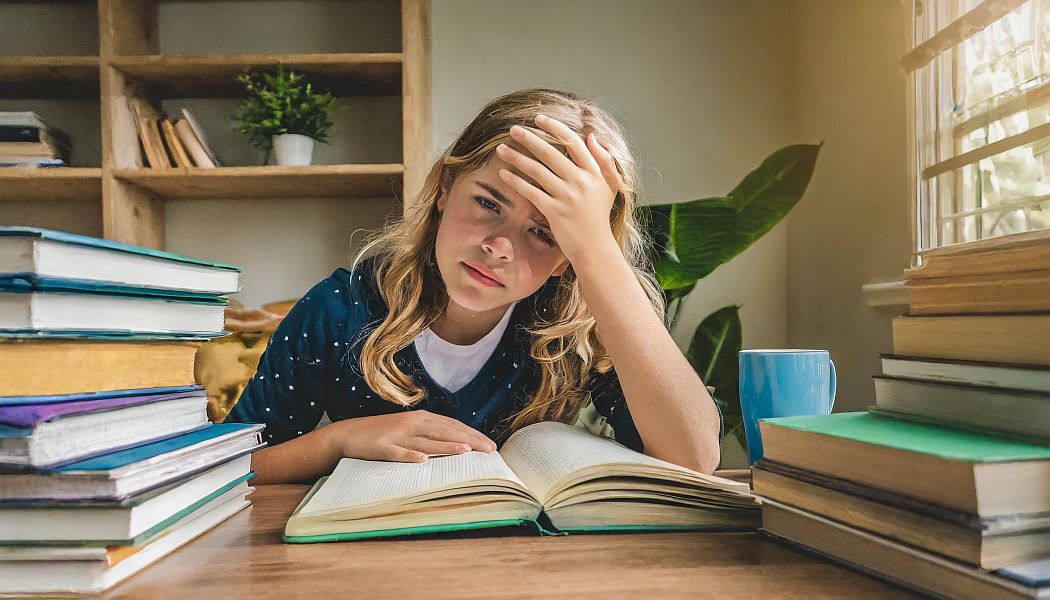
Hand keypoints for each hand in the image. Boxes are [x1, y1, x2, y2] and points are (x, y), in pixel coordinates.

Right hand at [329, 410, 497, 462]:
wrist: (349, 434)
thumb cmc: (384, 434)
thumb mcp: (410, 430)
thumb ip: (432, 435)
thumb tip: (459, 443)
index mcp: (421, 419)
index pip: (453, 426)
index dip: (473, 434)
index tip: (491, 445)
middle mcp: (412, 424)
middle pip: (445, 432)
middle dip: (469, 440)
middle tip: (489, 450)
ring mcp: (397, 435)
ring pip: (426, 442)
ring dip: (446, 447)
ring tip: (466, 451)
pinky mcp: (381, 447)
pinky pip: (397, 453)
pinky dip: (410, 456)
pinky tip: (422, 461)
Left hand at [494, 114, 623, 264]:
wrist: (595, 248)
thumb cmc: (599, 216)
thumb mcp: (610, 186)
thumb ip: (605, 160)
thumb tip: (591, 136)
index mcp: (594, 172)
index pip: (573, 142)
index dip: (555, 128)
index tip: (539, 118)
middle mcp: (581, 182)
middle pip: (551, 153)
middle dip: (529, 138)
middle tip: (512, 129)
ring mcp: (567, 197)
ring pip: (537, 171)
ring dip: (516, 158)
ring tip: (501, 149)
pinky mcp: (554, 212)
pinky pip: (531, 191)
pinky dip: (516, 181)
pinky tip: (504, 174)